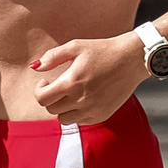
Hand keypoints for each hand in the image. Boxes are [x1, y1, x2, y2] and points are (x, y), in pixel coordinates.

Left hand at [29, 32, 146, 121]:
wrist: (132, 59)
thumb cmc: (103, 50)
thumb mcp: (76, 46)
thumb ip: (52, 57)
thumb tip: (35, 67)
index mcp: (72, 82)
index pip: (42, 99)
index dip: (39, 90)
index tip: (46, 81)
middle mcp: (81, 100)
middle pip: (52, 109)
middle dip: (51, 98)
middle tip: (59, 85)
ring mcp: (93, 110)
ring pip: (64, 119)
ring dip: (63, 108)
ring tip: (71, 93)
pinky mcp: (102, 115)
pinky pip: (80, 121)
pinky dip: (77, 113)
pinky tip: (84, 98)